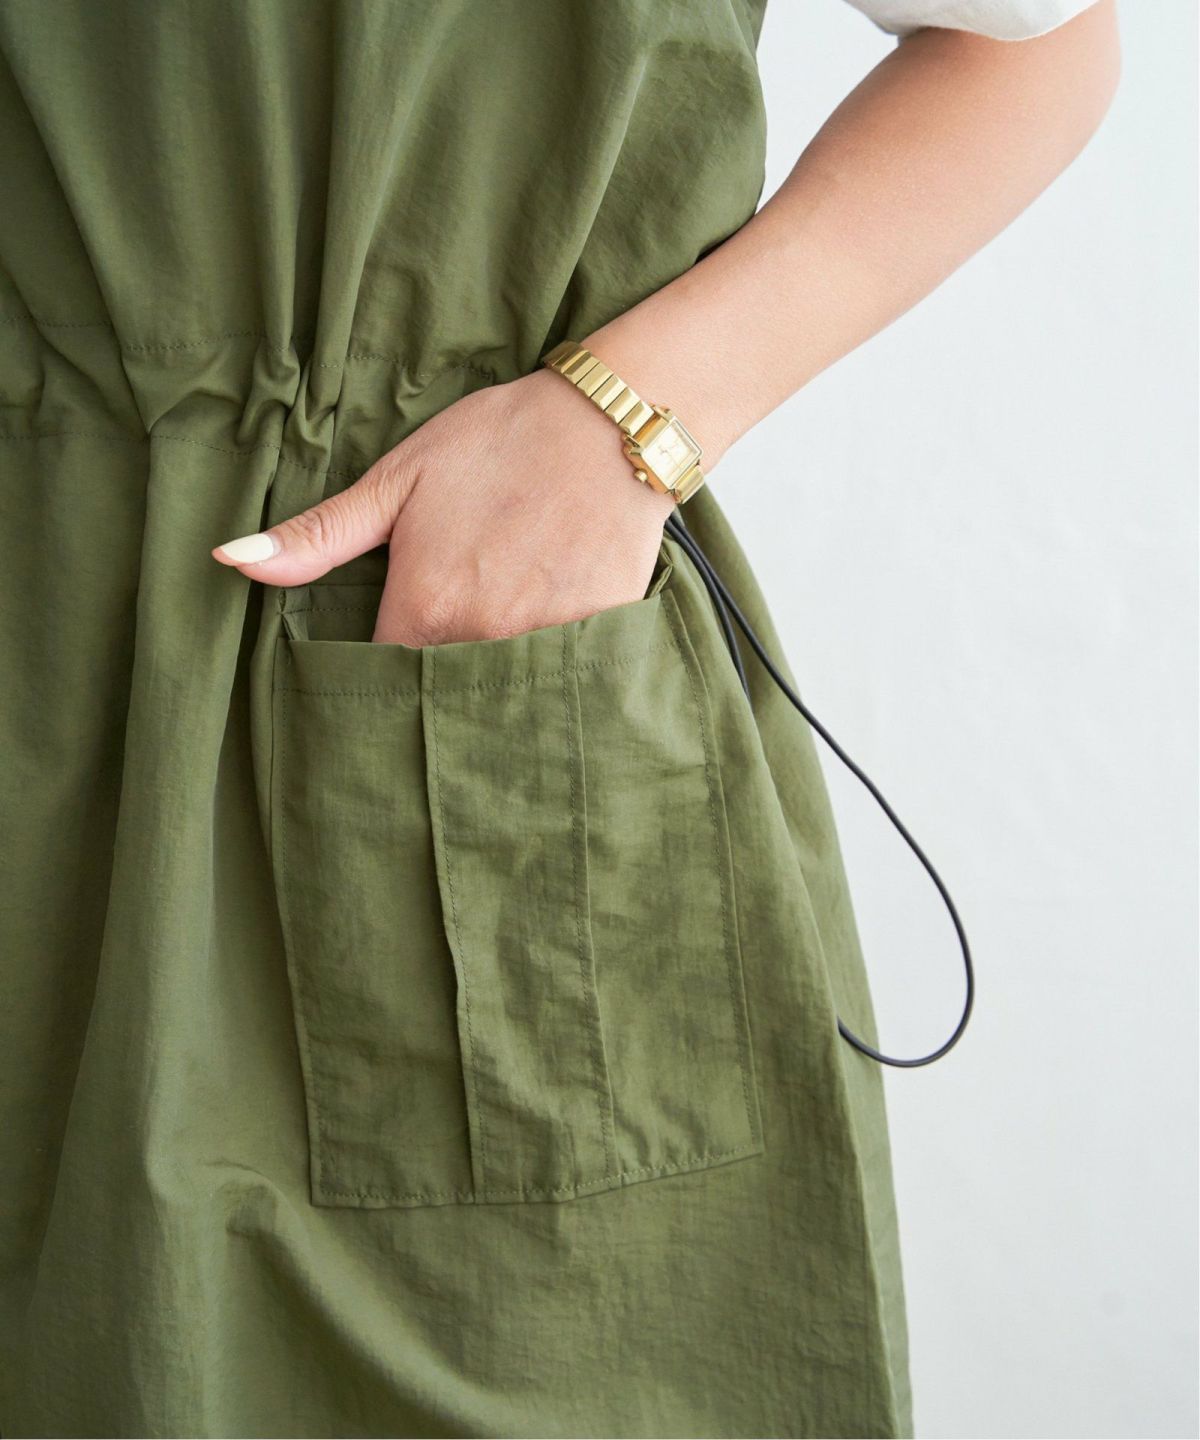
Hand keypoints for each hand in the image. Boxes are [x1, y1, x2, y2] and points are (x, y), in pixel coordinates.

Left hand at [211, 367, 676, 643]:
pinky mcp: (600, 639)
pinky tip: (557, 610)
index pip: (382, 674)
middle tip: (459, 618)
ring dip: (497, 665)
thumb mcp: (397, 480)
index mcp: (424, 608)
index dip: (380, 665)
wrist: (607, 424)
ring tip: (508, 612)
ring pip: (504, 685)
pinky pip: (566, 672)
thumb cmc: (497, 442)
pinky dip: (555, 656)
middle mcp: (481, 639)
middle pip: (444, 687)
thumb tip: (229, 559)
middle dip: (439, 671)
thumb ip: (318, 537)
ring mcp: (546, 645)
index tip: (391, 641)